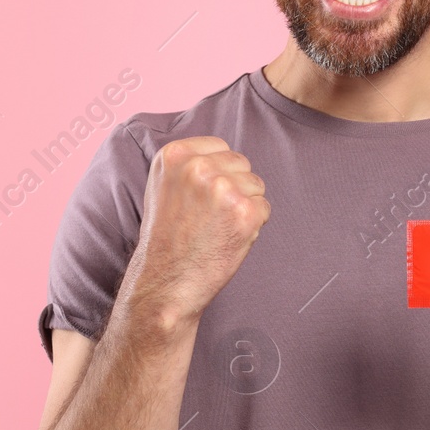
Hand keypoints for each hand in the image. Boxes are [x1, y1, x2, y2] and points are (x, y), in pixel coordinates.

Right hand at [121, 136, 269, 334]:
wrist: (166, 283)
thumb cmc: (168, 238)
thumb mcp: (164, 186)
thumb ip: (191, 164)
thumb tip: (226, 154)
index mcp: (175, 155)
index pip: (220, 147)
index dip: (218, 173)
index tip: (201, 197)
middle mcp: (198, 167)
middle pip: (241, 163)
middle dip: (234, 188)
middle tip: (208, 217)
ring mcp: (223, 189)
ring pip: (256, 185)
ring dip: (244, 206)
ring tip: (216, 228)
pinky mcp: (244, 212)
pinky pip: (264, 208)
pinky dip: (253, 225)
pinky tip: (228, 238)